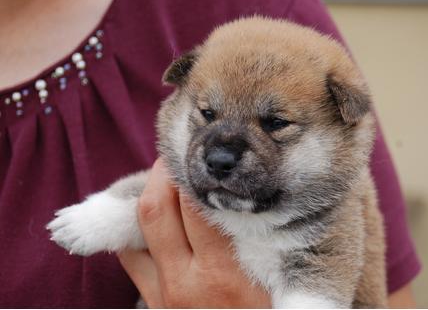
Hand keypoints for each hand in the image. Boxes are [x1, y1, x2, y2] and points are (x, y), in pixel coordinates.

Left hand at [117, 158, 270, 307]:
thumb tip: (236, 195)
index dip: (194, 173)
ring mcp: (163, 295)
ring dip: (144, 200)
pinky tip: (154, 221)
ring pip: (135, 231)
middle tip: (175, 158)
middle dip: (161, 175)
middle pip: (156, 210)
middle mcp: (185, 282)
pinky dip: (135, 232)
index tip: (198, 154)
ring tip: (163, 184)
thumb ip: (256, 239)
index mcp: (224, 274)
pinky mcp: (153, 304)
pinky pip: (130, 258)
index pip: (197, 205)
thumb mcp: (274, 278)